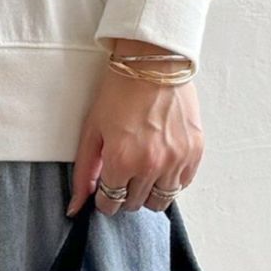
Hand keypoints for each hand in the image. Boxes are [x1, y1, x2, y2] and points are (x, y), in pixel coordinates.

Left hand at [68, 41, 203, 216]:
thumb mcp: (92, 131)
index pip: (111, 204)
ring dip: (149, 191)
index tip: (107, 187)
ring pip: (160, 201)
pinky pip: (182, 184)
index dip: (106, 197)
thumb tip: (75, 208)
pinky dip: (172, 180)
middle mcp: (150, 165)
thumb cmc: (119, 92)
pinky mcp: (194, 151)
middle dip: (126, 194)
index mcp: (121, 161)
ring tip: (145, 172)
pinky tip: (163, 163)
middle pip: (135, 204)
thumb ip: (84, 173)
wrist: (153, 61)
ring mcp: (175, 159)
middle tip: (125, 174)